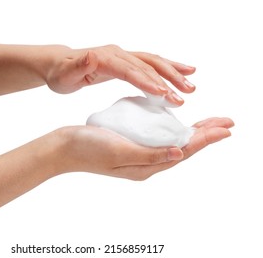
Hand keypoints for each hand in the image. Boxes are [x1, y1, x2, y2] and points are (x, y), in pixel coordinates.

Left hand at [45, 45, 195, 104]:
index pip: (130, 70)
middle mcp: (118, 54)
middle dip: (168, 80)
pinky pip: (149, 63)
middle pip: (147, 64)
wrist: (59, 64)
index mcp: (105, 58)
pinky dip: (167, 67)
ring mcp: (123, 56)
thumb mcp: (65, 73)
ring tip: (191, 86)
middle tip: (185, 95)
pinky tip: (182, 72)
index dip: (147, 82)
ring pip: (153, 62)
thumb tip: (91, 55)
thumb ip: (79, 65)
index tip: (164, 95)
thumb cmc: (61, 73)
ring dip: (173, 73)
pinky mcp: (125, 61)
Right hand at [56, 117, 233, 179]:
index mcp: (145, 166)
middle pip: (183, 148)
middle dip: (205, 135)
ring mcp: (137, 154)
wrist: (63, 147)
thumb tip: (180, 152)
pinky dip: (172, 130)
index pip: (184, 151)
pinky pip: (158, 139)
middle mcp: (145, 163)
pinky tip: (175, 124)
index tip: (226, 127)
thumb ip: (150, 154)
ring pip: (172, 143)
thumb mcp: (119, 150)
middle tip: (226, 123)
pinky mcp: (129, 145)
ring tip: (207, 124)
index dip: (206, 138)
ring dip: (191, 132)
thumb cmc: (87, 148)